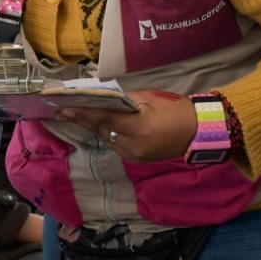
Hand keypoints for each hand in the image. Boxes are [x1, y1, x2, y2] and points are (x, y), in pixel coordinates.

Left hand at [58, 90, 197, 163]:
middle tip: (64, 110)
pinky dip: (107, 135)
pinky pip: (115, 145)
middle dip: (83, 120)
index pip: (103, 118)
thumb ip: (123, 102)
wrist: (197, 131)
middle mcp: (133, 145)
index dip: (82, 114)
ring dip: (93, 128)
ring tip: (77, 115)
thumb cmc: (175, 108)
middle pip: (101, 131)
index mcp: (138, 126)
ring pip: (106, 139)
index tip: (63, 108)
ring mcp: (134, 156)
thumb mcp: (148, 99)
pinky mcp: (136, 160)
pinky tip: (99, 126)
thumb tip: (101, 101)